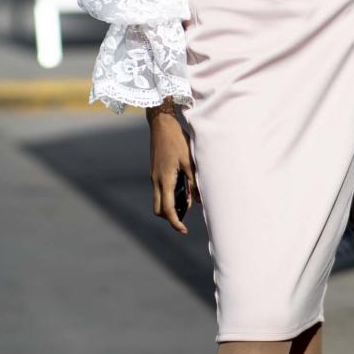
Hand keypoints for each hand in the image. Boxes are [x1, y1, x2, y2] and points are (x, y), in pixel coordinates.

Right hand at [147, 106, 198, 232]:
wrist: (162, 123)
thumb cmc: (177, 140)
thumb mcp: (189, 161)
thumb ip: (194, 181)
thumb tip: (199, 200)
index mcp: (165, 180)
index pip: (167, 209)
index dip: (175, 222)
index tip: (184, 230)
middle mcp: (156, 180)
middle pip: (158, 208)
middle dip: (170, 217)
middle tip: (184, 218)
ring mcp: (154, 175)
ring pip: (158, 199)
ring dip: (170, 205)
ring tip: (187, 202)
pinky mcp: (155, 170)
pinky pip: (160, 189)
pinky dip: (169, 194)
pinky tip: (183, 188)